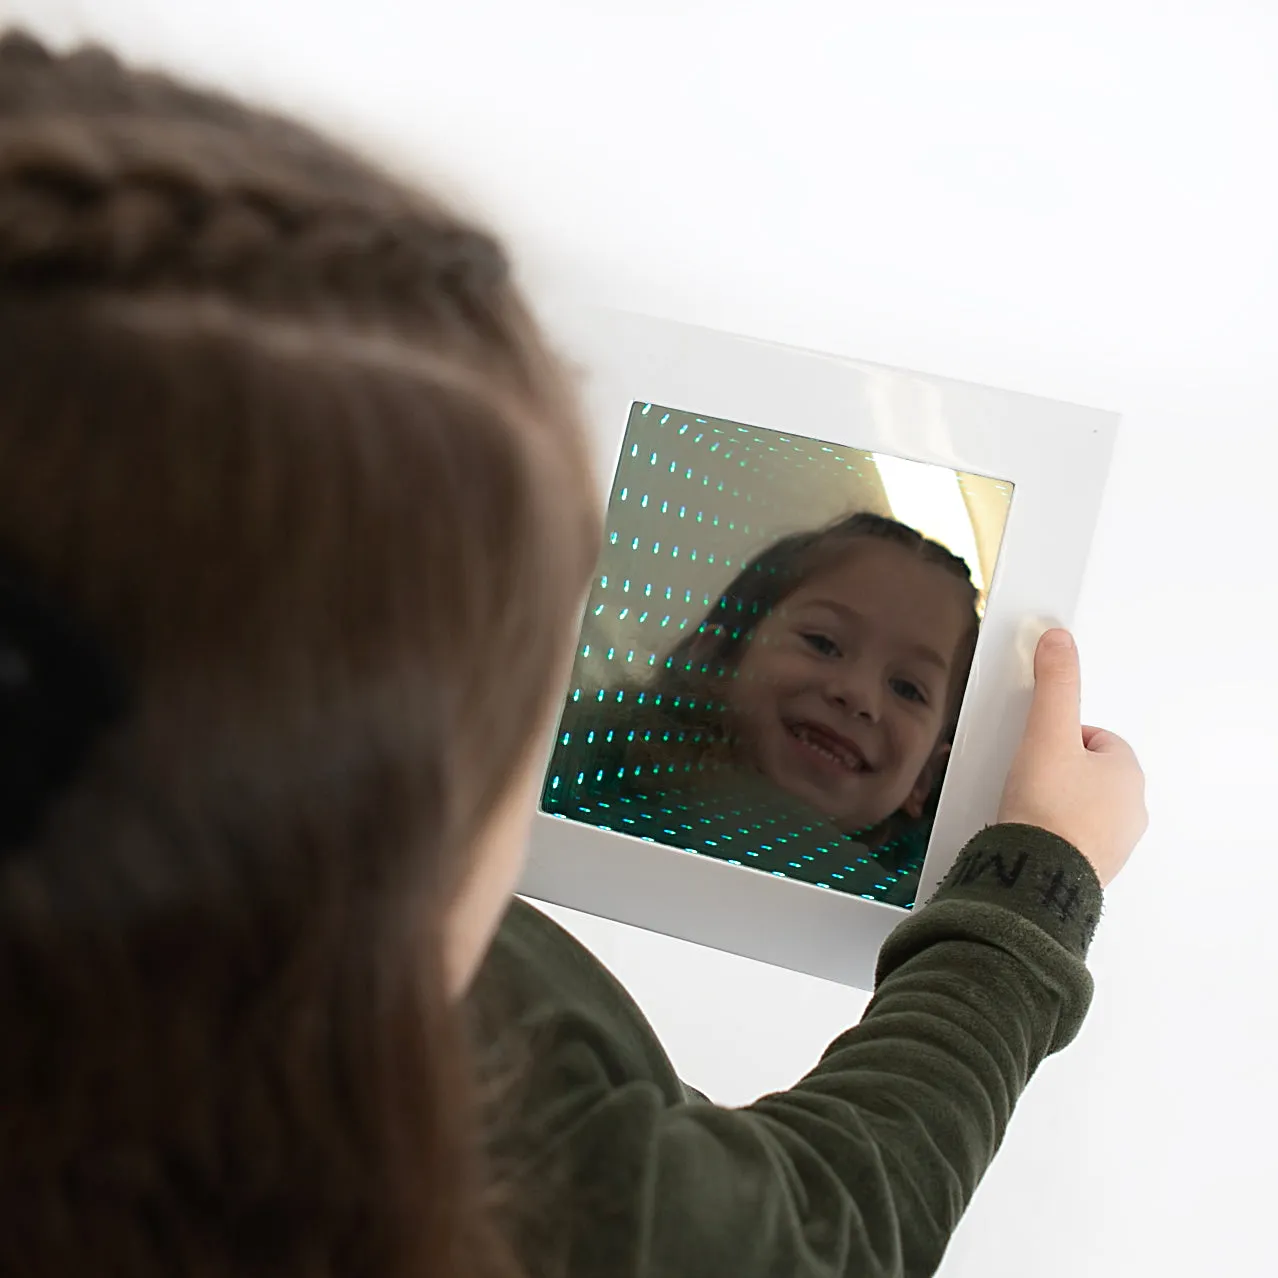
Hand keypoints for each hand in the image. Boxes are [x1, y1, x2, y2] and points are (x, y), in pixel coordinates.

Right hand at [997, 629, 1146, 885]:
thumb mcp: (1047, 733)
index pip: (1094, 738)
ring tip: (1020, 806)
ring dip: (1050, 804)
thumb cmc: (1049, 811)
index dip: (1058, 737)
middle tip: (1024, 776)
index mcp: (1129, 775)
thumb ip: (1055, 684)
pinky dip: (1047, 834)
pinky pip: (1066, 839)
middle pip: (1084, 772)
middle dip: (1054, 771)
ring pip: (1076, 807)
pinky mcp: (1085, 869)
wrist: (1037, 876)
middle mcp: (1129, 811)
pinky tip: (1024, 832)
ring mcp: (1110, 844)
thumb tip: (1059, 641)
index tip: (1035, 746)